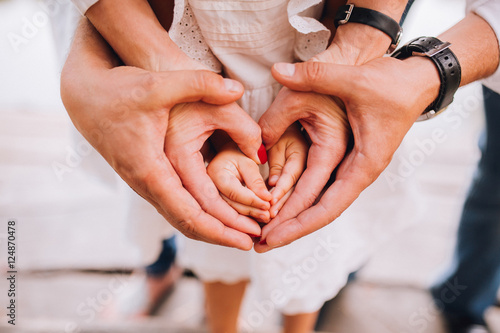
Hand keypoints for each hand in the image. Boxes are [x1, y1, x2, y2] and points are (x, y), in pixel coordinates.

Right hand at [62, 61, 261, 250]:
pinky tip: (218, 213)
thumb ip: (200, 85)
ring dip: (212, 228)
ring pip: (181, 218)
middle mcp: (146, 184)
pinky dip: (199, 215)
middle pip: (188, 224)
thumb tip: (237, 89)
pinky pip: (176, 206)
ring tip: (242, 231)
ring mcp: (144, 184)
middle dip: (222, 236)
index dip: (222, 229)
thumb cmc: (120, 91)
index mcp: (151, 170)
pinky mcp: (147, 178)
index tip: (249, 237)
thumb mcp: (160, 85)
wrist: (86, 96)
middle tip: (254, 241)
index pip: (190, 214)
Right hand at [206, 142, 271, 222]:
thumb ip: (256, 180)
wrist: (223, 157)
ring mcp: (206, 198)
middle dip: (250, 215)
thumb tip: (267, 200)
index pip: (234, 193)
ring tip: (264, 220)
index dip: (253, 201)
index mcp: (214, 173)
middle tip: (268, 217)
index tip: (268, 205)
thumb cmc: (237, 154)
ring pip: (227, 215)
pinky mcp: (210, 205)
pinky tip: (254, 222)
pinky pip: (225, 216)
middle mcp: (206, 188)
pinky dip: (240, 221)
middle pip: (229, 207)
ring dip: (246, 221)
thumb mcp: (248, 162)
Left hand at [255, 56, 439, 251]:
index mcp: (363, 165)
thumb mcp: (349, 77)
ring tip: (266, 231)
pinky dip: (303, 200)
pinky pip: (323, 188)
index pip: (325, 207)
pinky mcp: (349, 161)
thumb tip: (276, 71)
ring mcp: (355, 169)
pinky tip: (283, 206)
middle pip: (320, 213)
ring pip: (321, 204)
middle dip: (290, 230)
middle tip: (258, 244)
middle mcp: (359, 174)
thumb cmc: (389, 82)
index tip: (269, 238)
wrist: (415, 80)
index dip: (295, 224)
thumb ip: (312, 75)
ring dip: (295, 218)